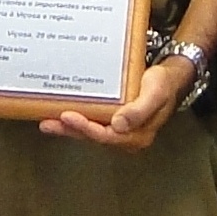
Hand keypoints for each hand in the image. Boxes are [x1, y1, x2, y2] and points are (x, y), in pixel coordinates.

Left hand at [41, 51, 190, 151]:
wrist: (169, 78)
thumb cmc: (163, 84)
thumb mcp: (155, 94)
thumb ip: (140, 110)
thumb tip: (118, 125)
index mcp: (138, 135)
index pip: (107, 136)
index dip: (86, 129)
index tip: (69, 116)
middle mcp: (126, 137)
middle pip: (94, 137)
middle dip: (71, 131)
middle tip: (49, 121)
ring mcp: (118, 131)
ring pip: (89, 132)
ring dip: (68, 128)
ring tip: (47, 122)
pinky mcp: (112, 122)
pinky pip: (91, 123)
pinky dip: (75, 121)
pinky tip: (59, 116)